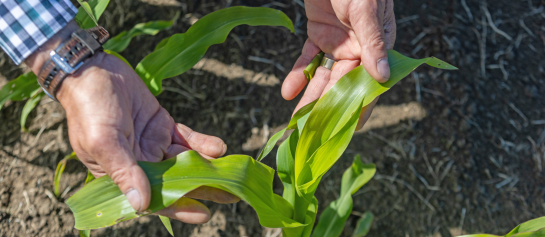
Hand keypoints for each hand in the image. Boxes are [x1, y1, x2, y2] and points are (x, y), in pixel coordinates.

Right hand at [25, 22, 238, 223]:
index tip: (204, 214)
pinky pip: (187, 139)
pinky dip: (203, 144)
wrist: (92, 70)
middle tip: (232, 195)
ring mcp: (154, 144)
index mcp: (122, 175)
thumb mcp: (104, 141)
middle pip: (176, 182)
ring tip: (233, 172)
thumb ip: (124, 172)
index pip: (154, 198)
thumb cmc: (89, 108)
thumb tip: (141, 204)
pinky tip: (219, 147)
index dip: (179, 207)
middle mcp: (141, 163)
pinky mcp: (164, 126)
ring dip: (209, 167)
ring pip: (186, 161)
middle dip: (203, 189)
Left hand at [282, 0, 395, 128]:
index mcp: (377, 47)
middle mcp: (359, 50)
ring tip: (295, 119)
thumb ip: (373, 43)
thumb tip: (384, 78)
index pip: (368, 83)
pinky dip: (298, 73)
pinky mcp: (318, 34)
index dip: (357, 107)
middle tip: (310, 131)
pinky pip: (308, 58)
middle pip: (341, 85)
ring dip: (309, 96)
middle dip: (326, 107)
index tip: (345, 132)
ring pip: (323, 76)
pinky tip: (287, 91)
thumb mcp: (366, 11)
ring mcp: (338, 43)